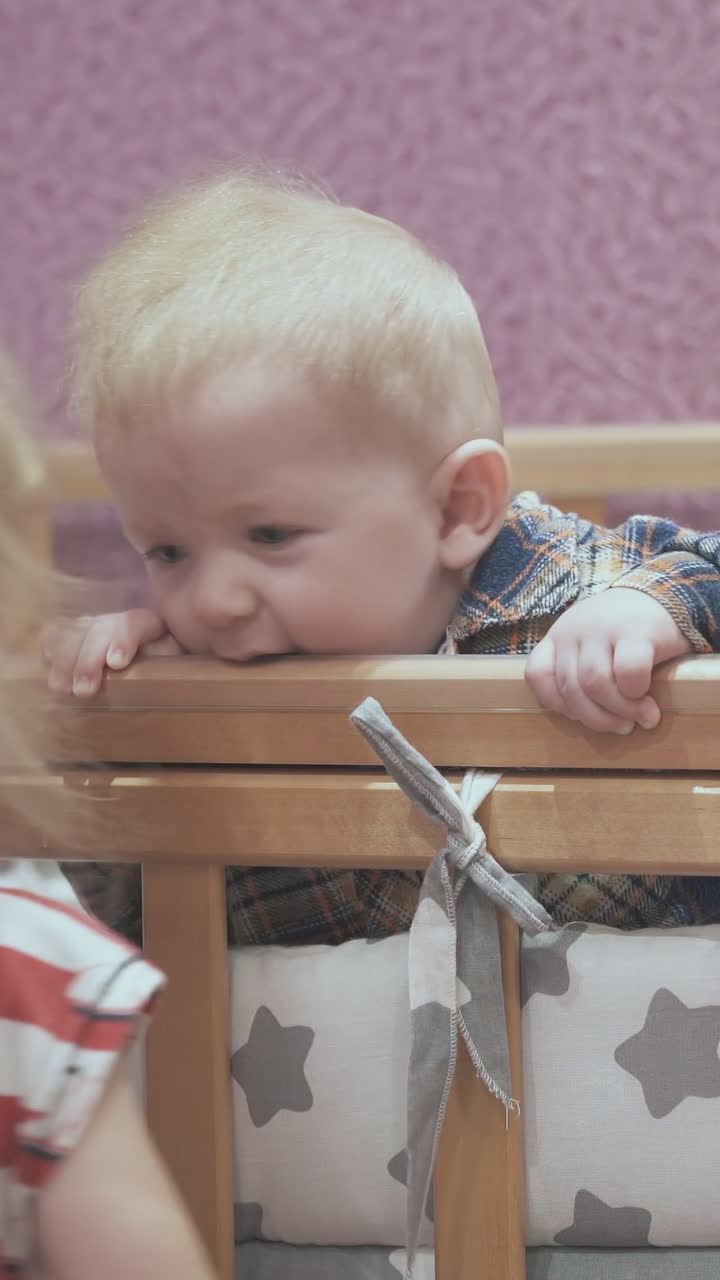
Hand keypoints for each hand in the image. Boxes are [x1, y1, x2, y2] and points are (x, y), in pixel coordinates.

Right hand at [41, 608, 182, 696]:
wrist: (163, 668)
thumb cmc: (172, 674)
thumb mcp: (181, 672)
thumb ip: (179, 672)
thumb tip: (190, 684)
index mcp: (151, 627)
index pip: (136, 623)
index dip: (123, 639)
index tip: (116, 663)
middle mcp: (120, 623)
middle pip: (100, 628)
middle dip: (88, 659)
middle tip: (84, 690)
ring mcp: (97, 628)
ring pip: (78, 631)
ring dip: (66, 659)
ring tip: (61, 687)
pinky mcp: (79, 639)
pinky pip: (60, 633)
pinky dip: (52, 646)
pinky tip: (46, 662)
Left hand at [524, 587, 690, 733]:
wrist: (667, 593)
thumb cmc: (626, 632)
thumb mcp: (592, 647)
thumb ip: (580, 674)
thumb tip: (586, 718)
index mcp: (559, 637)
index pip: (537, 674)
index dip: (557, 703)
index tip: (581, 715)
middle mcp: (574, 630)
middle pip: (571, 688)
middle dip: (597, 718)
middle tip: (622, 728)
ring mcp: (603, 628)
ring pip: (595, 683)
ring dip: (619, 710)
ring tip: (640, 718)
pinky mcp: (635, 631)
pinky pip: (628, 672)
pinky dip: (636, 693)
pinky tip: (649, 700)